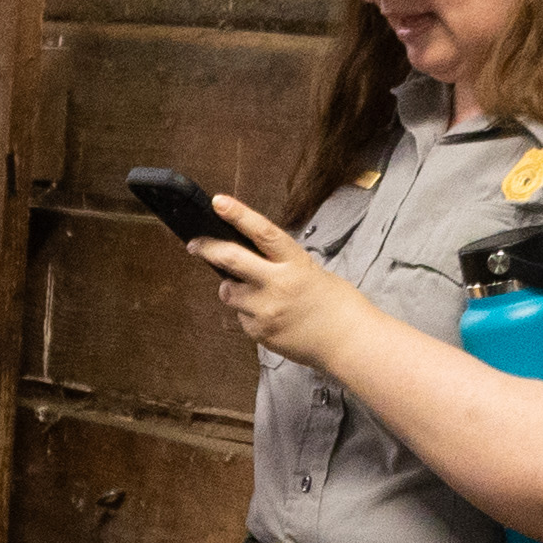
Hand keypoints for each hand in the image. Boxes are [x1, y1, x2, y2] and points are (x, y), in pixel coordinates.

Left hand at [194, 190, 378, 370]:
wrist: (347, 341)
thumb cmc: (333, 303)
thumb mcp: (309, 271)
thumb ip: (278, 264)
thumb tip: (244, 259)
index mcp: (295, 263)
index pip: (262, 232)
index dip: (238, 214)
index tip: (218, 201)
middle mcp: (278, 284)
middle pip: (231, 260)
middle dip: (207, 248)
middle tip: (195, 244)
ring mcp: (266, 310)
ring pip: (228, 292)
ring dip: (232, 288)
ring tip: (256, 293)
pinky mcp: (260, 331)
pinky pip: (241, 317)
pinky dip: (249, 313)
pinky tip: (271, 316)